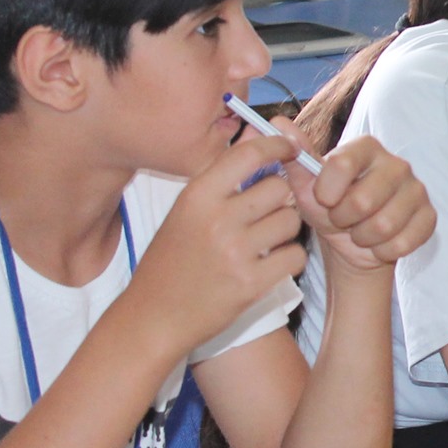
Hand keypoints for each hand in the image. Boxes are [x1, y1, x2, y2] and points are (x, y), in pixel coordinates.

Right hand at [128, 136, 308, 355]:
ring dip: (285, 231)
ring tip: (262, 243)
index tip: (290, 148)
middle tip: (265, 215)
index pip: (249, 154)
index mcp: (197, 196)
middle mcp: (216, 220)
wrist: (152, 317)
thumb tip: (256, 129)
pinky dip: (288, 259)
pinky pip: (295, 255)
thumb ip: (222, 175)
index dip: (277, 146)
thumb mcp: (186, 211)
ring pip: (291, 221)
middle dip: (279, 199)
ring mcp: (235, 252)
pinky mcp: (251, 283)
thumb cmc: (171, 260)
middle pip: (278, 189)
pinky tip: (269, 265)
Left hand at [272, 120, 435, 274]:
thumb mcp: (305, 185)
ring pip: (384, 225)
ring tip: (358, 231)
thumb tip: (277, 123)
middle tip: (342, 219)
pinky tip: (378, 242)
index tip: (323, 199)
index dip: (326, 192)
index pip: (341, 165)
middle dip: (343, 219)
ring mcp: (417, 190)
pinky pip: (403, 242)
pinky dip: (383, 250)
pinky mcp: (429, 217)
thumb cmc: (329, 208)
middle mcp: (397, 164)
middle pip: (363, 201)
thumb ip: (295, 155)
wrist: (353, 243)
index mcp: (366, 147)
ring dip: (362, 238)